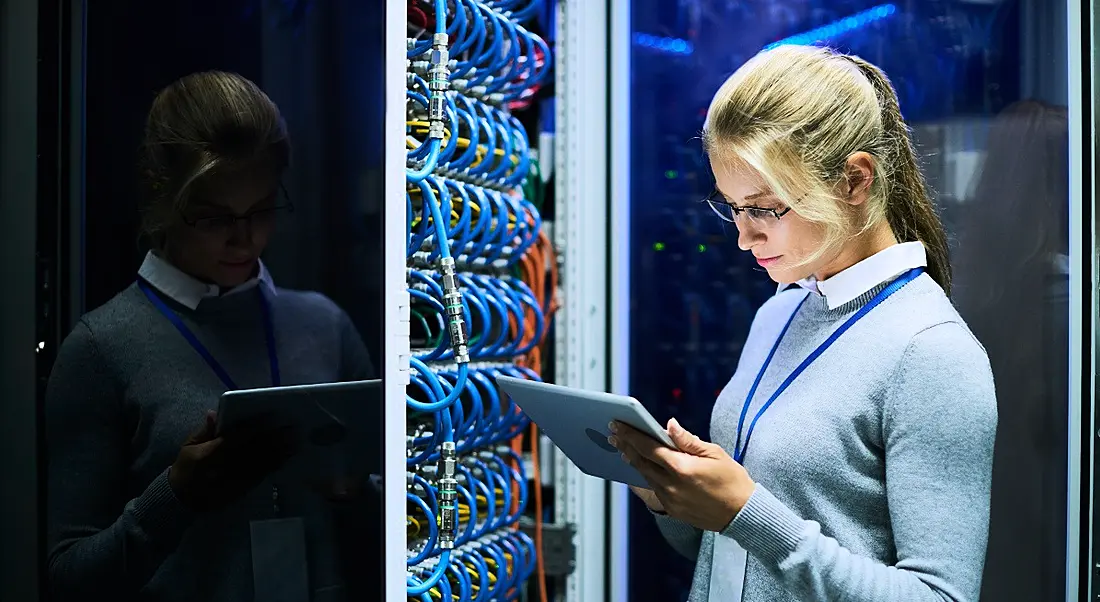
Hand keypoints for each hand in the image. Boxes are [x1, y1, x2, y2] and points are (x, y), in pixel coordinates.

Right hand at [168, 411, 297, 511]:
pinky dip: (273, 467)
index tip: (271, 418)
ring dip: (279, 453)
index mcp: (208, 455)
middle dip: (274, 439)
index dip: (255, 429)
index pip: (235, 438)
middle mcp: (223, 468)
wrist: (181, 501)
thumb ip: (204, 430)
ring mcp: (233, 480)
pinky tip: (285, 459)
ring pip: (259, 464)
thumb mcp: (188, 447)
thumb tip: (215, 412)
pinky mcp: (241, 490)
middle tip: (292, 429)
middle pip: (252, 451)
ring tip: (295, 442)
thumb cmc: (185, 468)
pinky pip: (259, 477)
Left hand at [610, 418, 754, 531]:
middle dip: (625, 446)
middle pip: (641, 462)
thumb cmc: (732, 480)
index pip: (648, 447)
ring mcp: (670, 499)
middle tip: (613, 434)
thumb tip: (669, 425)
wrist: (742, 514)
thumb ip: (688, 440)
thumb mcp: (714, 453)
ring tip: (622, 448)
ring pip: (645, 476)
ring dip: (632, 461)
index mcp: (682, 468)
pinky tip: (639, 468)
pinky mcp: (672, 509)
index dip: (631, 434)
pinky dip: (644, 476)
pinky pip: (652, 490)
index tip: (618, 424)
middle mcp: (672, 485)